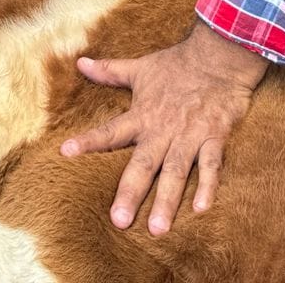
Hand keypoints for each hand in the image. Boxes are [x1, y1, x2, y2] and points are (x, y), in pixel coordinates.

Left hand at [60, 22, 266, 235]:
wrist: (218, 56)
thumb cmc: (177, 64)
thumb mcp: (140, 67)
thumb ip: (110, 71)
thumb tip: (80, 63)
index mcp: (143, 114)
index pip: (110, 130)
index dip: (89, 141)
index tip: (66, 152)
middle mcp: (163, 129)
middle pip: (144, 164)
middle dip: (131, 192)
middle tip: (119, 221)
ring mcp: (190, 135)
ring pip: (176, 172)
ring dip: (167, 200)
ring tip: (157, 229)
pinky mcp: (214, 137)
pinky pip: (211, 165)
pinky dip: (208, 186)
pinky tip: (200, 210)